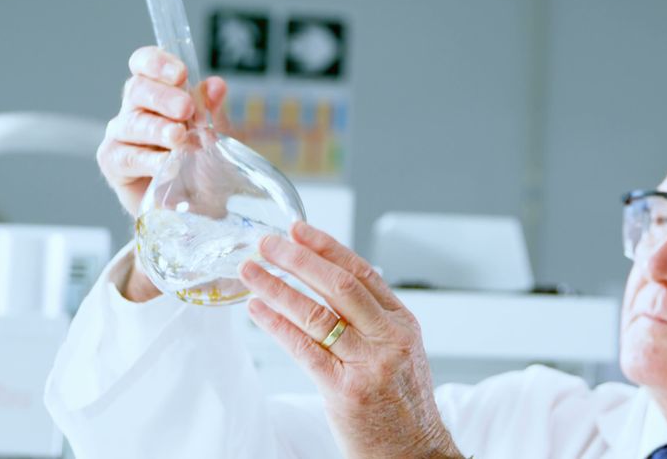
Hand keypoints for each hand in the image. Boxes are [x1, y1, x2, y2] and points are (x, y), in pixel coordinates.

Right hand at [96, 46, 230, 301]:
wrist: (201, 209)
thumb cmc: (204, 166)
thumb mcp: (217, 136)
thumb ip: (212, 111)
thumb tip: (216, 85)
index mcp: (157, 94)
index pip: (144, 64)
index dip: (157, 62)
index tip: (180, 73)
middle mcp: (134, 111)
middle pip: (137, 90)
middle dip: (163, 97)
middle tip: (186, 109)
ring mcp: (121, 137)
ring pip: (131, 123)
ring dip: (157, 129)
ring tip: (179, 138)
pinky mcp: (115, 165)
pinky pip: (126, 157)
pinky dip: (148, 160)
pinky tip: (166, 163)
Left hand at [240, 222, 463, 458]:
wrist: (415, 454)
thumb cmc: (402, 406)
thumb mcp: (401, 353)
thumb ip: (373, 321)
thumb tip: (330, 285)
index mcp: (404, 323)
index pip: (363, 272)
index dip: (327, 247)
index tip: (298, 229)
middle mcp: (390, 338)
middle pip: (339, 285)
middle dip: (298, 259)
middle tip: (267, 243)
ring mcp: (369, 364)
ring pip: (317, 313)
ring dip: (278, 287)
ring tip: (251, 271)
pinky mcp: (346, 390)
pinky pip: (304, 349)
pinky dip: (277, 324)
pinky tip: (257, 310)